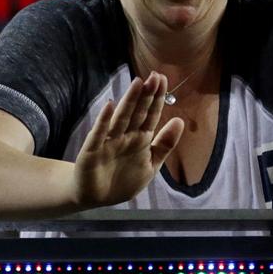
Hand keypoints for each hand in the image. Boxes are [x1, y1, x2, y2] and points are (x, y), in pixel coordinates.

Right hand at [71, 72, 183, 207]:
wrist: (96, 197)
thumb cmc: (123, 179)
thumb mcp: (151, 165)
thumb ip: (165, 144)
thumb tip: (179, 120)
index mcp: (140, 139)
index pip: (150, 115)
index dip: (157, 99)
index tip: (162, 79)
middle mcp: (125, 136)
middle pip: (137, 113)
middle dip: (146, 95)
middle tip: (154, 76)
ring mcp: (108, 142)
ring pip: (121, 118)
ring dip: (129, 101)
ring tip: (137, 83)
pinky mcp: (92, 151)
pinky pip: (99, 134)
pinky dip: (103, 121)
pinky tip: (109, 106)